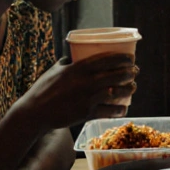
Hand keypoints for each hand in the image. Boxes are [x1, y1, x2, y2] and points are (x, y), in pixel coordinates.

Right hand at [18, 53, 137, 129]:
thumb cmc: (43, 89)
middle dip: (129, 73)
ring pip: (116, 93)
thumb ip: (67, 63)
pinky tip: (123, 108)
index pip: (106, 59)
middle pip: (116, 75)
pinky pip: (108, 111)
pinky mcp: (86, 114)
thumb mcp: (55, 70)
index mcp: (78, 68)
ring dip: (128, 90)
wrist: (35, 112)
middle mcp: (85, 82)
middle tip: (135, 72)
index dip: (122, 58)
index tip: (131, 58)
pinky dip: (119, 110)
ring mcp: (87, 98)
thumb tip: (75, 56)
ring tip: (133, 87)